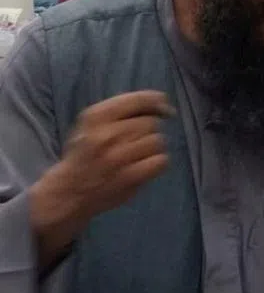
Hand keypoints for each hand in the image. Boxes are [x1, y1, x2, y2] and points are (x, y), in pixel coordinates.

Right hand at [34, 90, 172, 227]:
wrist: (69, 191)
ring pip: (157, 141)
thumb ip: (122, 110)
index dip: (157, 102)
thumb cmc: (86, 154)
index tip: (166, 109)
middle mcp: (106, 134)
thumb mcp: (92, 124)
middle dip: (148, 131)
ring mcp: (118, 157)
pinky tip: (143, 167)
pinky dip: (157, 163)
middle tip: (134, 143)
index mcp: (95, 117)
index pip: (138, 101)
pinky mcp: (129, 177)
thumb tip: (162, 103)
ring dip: (152, 148)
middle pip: (151, 123)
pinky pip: (160, 161)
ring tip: (135, 156)